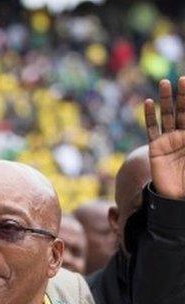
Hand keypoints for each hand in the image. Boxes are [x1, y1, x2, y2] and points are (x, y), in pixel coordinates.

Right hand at [145, 76, 184, 199]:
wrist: (178, 197)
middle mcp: (182, 136)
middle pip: (182, 111)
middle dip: (182, 96)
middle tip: (181, 79)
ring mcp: (168, 140)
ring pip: (166, 116)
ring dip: (166, 100)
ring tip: (165, 83)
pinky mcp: (155, 147)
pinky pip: (152, 129)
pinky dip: (149, 115)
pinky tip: (149, 102)